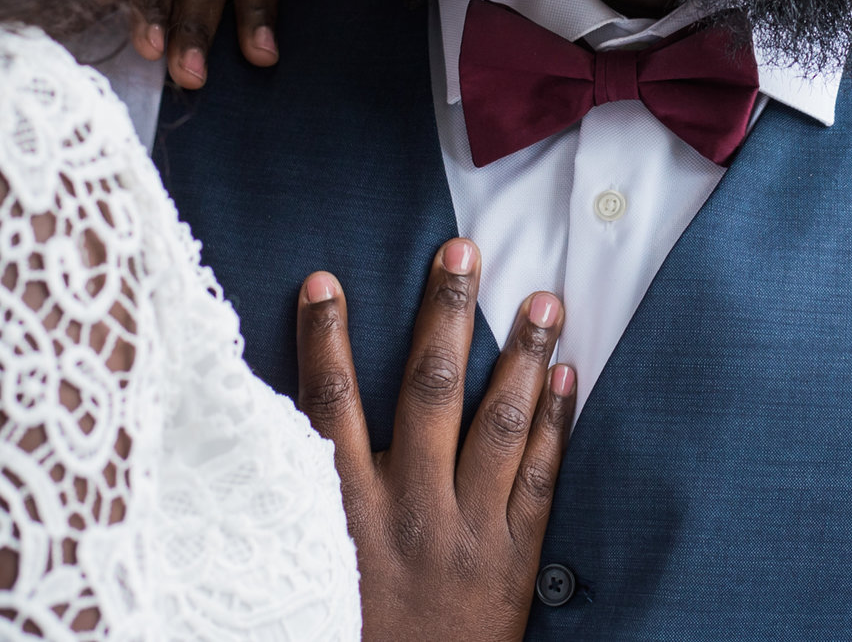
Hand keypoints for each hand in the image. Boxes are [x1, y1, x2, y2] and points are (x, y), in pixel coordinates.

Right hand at [298, 240, 575, 641]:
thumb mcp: (311, 564)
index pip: (328, 406)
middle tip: (463, 249)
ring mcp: (468, 529)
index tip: (323, 281)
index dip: (324, 340)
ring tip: (544, 297)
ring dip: (523, 353)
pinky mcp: (515, 557)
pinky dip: (557, 422)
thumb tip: (283, 435)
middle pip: (429, 388)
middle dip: (446, 312)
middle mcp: (409, 509)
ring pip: (501, 421)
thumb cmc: (349, 635)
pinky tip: (569, 375)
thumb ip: (304, 499)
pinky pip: (541, 477)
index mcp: (345, 512)